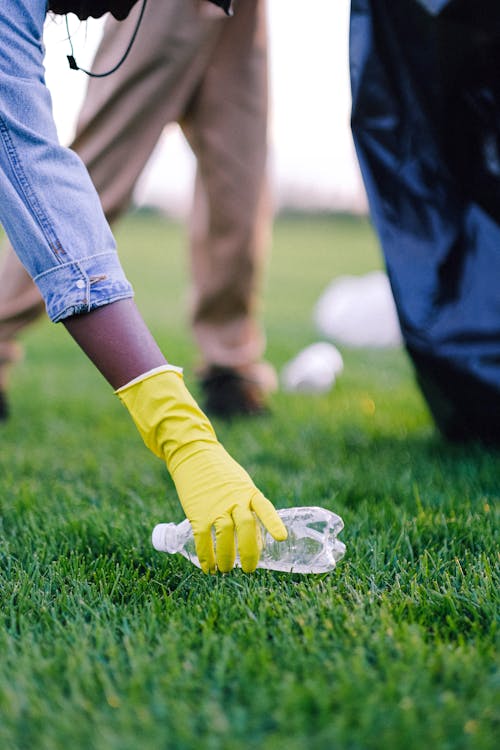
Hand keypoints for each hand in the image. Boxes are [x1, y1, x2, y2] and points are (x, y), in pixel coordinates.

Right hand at [116, 366, 286, 572]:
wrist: (194, 455)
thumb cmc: (220, 473)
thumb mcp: (241, 484)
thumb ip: (248, 507)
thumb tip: (254, 540)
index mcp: (248, 492)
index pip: (264, 508)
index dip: (273, 523)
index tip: (281, 538)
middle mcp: (234, 500)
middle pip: (246, 528)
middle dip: (250, 553)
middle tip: (250, 569)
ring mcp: (215, 507)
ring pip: (225, 537)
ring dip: (227, 559)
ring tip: (227, 570)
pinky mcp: (197, 513)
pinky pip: (203, 540)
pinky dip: (206, 557)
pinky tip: (209, 568)